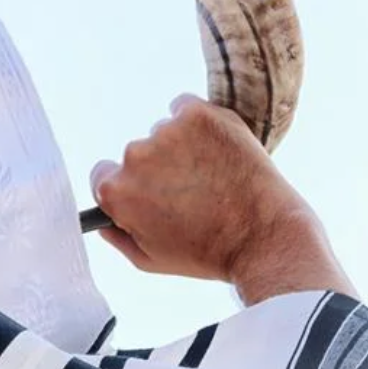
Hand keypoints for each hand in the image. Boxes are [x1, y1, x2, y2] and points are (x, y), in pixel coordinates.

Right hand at [90, 94, 356, 304]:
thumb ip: (118, 237)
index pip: (104, 174)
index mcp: (117, 192)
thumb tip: (104, 220)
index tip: (150, 192)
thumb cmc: (207, 253)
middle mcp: (135, 156)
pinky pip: (186, 108)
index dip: (129, 186)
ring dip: (182, 148)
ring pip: (165, 133)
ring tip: (213, 177)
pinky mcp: (198, 114)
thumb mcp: (150, 260)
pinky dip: (199, 124)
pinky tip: (218, 151)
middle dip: (158, 169)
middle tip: (191, 192)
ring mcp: (168, 132)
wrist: (263, 236)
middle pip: (137, 154)